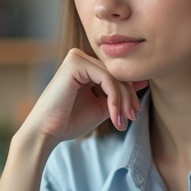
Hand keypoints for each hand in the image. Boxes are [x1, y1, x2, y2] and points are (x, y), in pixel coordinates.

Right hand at [22, 49, 146, 145]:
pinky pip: (106, 78)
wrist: (47, 133)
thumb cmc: (70, 121)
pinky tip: (114, 115)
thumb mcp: (102, 107)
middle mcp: (80, 57)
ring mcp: (76, 58)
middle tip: (132, 118)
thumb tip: (143, 81)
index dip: (129, 93)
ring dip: (123, 101)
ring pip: (114, 76)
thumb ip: (119, 95)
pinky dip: (115, 98)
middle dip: (129, 98)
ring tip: (122, 121)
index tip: (134, 114)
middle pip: (117, 74)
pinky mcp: (75, 63)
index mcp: (84, 65)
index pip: (115, 74)